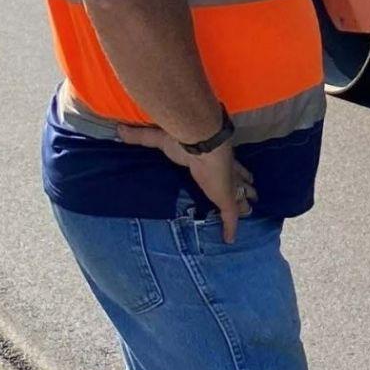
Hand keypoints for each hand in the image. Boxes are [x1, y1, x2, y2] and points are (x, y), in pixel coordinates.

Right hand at [118, 124, 255, 242]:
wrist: (202, 141)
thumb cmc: (185, 138)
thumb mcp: (160, 138)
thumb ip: (141, 137)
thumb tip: (118, 130)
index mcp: (215, 158)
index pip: (229, 165)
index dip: (236, 170)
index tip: (243, 174)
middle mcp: (227, 172)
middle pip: (241, 181)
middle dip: (246, 188)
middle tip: (251, 194)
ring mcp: (228, 186)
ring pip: (241, 198)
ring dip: (244, 205)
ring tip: (249, 211)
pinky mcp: (226, 198)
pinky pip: (230, 217)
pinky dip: (231, 228)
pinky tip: (230, 239)